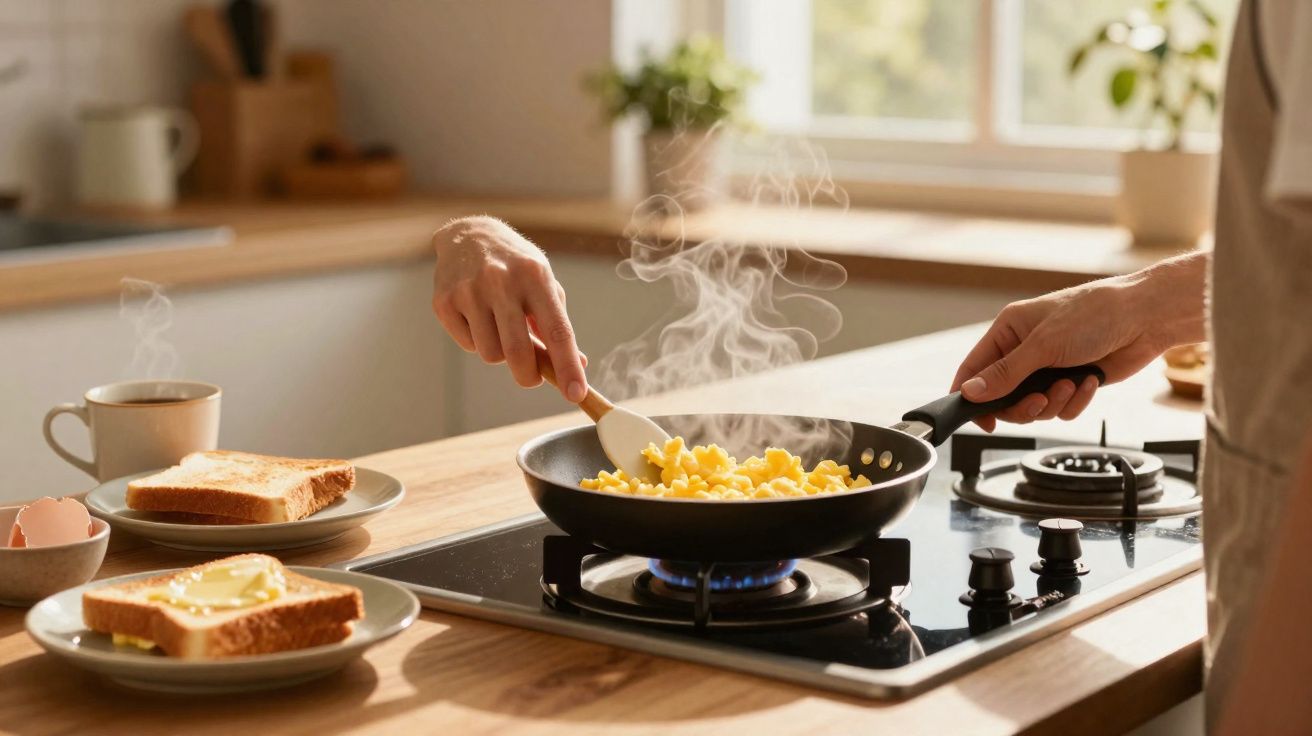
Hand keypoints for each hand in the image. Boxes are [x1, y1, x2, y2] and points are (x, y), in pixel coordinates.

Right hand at [431, 216, 587, 401]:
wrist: (469, 235)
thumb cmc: (516, 266)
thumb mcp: (544, 284)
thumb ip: (558, 324)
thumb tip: (578, 365)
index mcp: (535, 276)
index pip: (557, 331)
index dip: (567, 366)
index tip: (576, 394)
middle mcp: (501, 281)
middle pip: (518, 353)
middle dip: (529, 376)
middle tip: (532, 377)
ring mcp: (469, 291)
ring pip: (491, 355)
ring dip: (500, 353)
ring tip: (499, 327)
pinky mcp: (444, 302)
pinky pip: (468, 345)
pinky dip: (477, 341)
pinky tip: (477, 317)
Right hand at [951, 253, 1206, 430]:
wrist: (1146, 319)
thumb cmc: (1095, 315)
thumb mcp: (1043, 345)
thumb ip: (1005, 374)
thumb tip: (970, 392)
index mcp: (1009, 331)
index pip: (974, 368)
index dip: (971, 396)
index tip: (979, 419)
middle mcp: (1025, 350)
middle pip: (1003, 397)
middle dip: (1023, 405)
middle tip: (1039, 401)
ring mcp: (1049, 368)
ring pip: (1033, 407)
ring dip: (1053, 402)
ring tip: (1071, 384)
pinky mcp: (1072, 383)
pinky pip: (1060, 408)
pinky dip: (1074, 401)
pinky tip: (1088, 381)